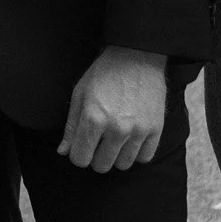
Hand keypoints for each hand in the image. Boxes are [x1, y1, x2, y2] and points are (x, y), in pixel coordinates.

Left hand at [58, 46, 168, 172]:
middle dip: (96, 156)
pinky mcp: (156, 128)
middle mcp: (116, 128)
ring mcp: (138, 130)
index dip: (78, 153)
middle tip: (99, 140)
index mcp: (93, 119)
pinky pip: (144, 157)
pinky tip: (132, 138)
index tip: (82, 144)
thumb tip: (64, 152)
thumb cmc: (104, 73)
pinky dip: (137, 152)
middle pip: (101, 166)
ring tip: (116, 137)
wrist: (137, 56)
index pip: (79, 159)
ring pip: (123, 164)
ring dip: (117, 155)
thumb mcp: (80, 94)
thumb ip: (71, 126)